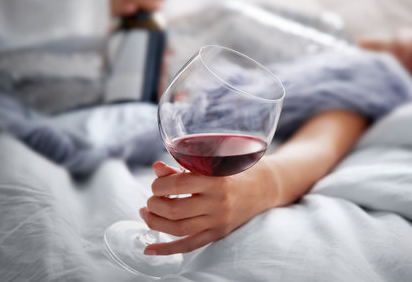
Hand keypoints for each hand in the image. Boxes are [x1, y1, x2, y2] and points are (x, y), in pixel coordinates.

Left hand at [139, 161, 276, 254]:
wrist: (264, 187)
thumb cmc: (236, 170)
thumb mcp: (213, 163)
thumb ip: (184, 166)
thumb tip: (156, 168)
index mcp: (217, 180)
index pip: (179, 184)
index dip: (159, 185)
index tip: (156, 183)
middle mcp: (219, 202)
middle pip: (175, 210)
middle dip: (154, 205)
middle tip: (150, 199)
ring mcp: (219, 221)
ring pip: (178, 229)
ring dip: (155, 223)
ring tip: (147, 213)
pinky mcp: (219, 233)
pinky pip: (189, 245)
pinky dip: (167, 249)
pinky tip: (149, 248)